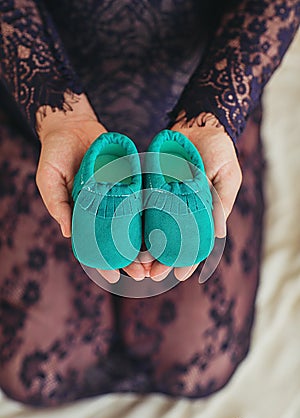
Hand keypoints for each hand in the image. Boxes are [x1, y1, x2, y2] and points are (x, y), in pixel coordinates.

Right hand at [36, 93, 145, 282]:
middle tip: (144, 274)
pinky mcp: (130, 182)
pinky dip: (152, 216)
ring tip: (157, 260)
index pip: (94, 246)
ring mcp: (117, 197)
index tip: (115, 278)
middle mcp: (102, 210)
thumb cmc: (55, 153)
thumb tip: (68, 233)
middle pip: (119, 241)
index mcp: (81, 215)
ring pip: (134, 227)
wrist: (72, 125)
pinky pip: (142, 201)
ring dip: (145, 245)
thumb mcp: (48, 178)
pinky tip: (163, 229)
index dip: (103, 263)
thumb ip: (57, 203)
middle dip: (131, 259)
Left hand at [149, 112, 241, 281]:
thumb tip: (218, 233)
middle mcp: (181, 211)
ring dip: (145, 251)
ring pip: (153, 232)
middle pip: (169, 243)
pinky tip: (126, 240)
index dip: (187, 260)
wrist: (197, 124)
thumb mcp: (227, 175)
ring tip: (136, 267)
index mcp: (202, 213)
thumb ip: (221, 202)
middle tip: (150, 276)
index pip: (194, 244)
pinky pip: (141, 209)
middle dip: (160, 261)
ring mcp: (165, 201)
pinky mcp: (150, 187)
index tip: (179, 276)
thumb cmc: (218, 150)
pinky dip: (135, 226)